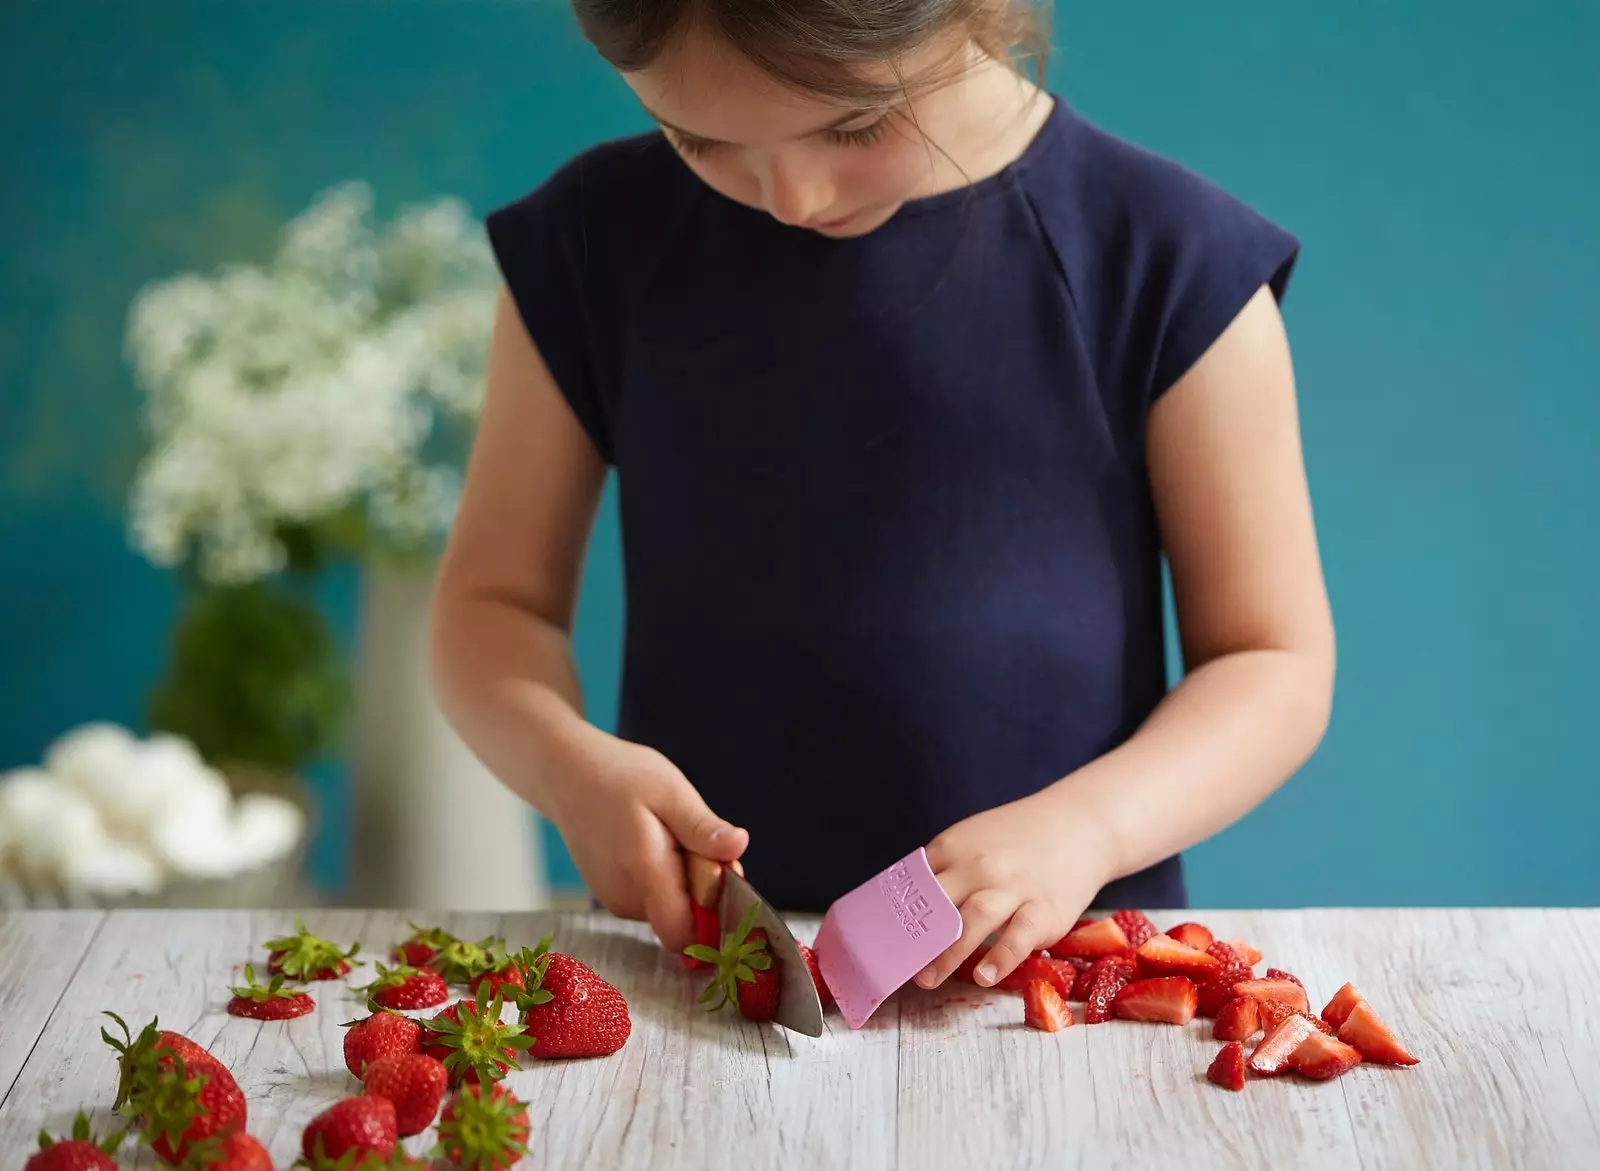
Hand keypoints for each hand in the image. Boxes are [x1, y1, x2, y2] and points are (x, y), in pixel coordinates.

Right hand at [544, 729, 747, 954]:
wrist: (567, 775)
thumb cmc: (619, 777)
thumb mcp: (670, 792)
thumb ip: (702, 828)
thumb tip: (739, 848)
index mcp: (644, 873)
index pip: (684, 934)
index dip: (714, 913)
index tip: (721, 872)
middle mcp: (626, 900)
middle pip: (684, 919)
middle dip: (703, 886)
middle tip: (691, 838)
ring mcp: (616, 902)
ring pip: (671, 909)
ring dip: (684, 880)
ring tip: (666, 834)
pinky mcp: (613, 897)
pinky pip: (655, 900)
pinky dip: (665, 878)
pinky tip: (652, 843)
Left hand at [914, 788, 1117, 988]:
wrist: (1079, 825)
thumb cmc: (1017, 840)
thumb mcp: (973, 838)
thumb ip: (944, 868)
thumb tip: (906, 907)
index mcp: (955, 848)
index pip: (916, 883)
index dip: (897, 913)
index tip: (879, 941)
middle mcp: (981, 866)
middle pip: (939, 903)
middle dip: (915, 937)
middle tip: (896, 966)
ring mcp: (1013, 887)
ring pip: (974, 919)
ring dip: (949, 953)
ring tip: (928, 979)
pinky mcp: (1044, 909)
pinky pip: (1019, 936)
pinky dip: (1001, 957)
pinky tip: (985, 977)